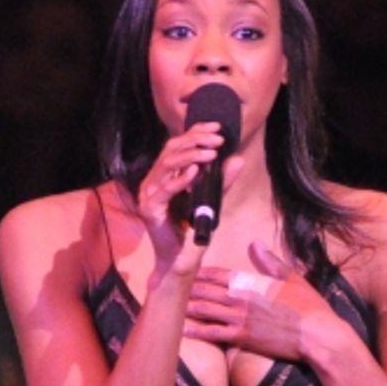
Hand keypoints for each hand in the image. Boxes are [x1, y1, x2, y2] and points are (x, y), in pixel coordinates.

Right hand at [135, 122, 230, 279]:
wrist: (181, 258)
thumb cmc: (192, 229)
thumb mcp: (211, 199)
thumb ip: (221, 180)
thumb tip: (237, 158)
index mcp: (164, 174)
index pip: (177, 144)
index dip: (195, 132)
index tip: (217, 127)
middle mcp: (153, 180)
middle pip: (171, 149)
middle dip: (196, 140)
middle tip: (218, 139)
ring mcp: (149, 194)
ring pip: (167, 164)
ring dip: (191, 155)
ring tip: (211, 153)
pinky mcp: (149, 209)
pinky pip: (165, 190)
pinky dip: (180, 179)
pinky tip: (195, 172)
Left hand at [184, 242, 343, 361]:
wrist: (316, 334)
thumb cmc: (308, 306)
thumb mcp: (292, 278)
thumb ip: (270, 262)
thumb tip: (254, 244)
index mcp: (251, 281)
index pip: (219, 273)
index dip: (200, 272)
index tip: (188, 270)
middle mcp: (240, 297)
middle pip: (206, 290)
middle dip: (187, 288)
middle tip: (170, 286)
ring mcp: (238, 318)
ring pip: (204, 309)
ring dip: (186, 306)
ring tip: (170, 304)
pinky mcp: (241, 337)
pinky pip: (212, 333)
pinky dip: (196, 330)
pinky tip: (182, 329)